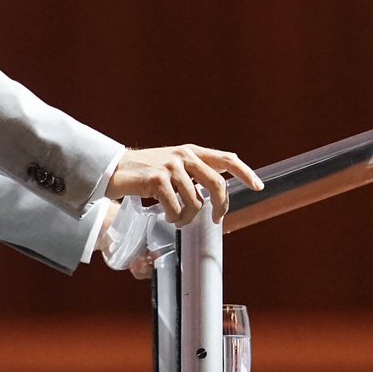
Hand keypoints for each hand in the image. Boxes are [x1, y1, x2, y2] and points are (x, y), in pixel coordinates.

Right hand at [104, 145, 262, 225]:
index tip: (258, 186)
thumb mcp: (172, 165)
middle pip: (218, 183)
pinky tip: (166, 215)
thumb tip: (213, 196)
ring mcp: (171, 166)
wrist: (114, 169)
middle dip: (221, 206)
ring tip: (176, 218)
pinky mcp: (157, 179)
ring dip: (187, 217)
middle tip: (216, 219)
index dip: (245, 172)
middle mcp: (184, 155)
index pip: (226, 158)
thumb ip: (192, 173)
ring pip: (196, 202)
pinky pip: (176, 208)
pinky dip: (173, 217)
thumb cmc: (144, 172)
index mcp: (191, 151)